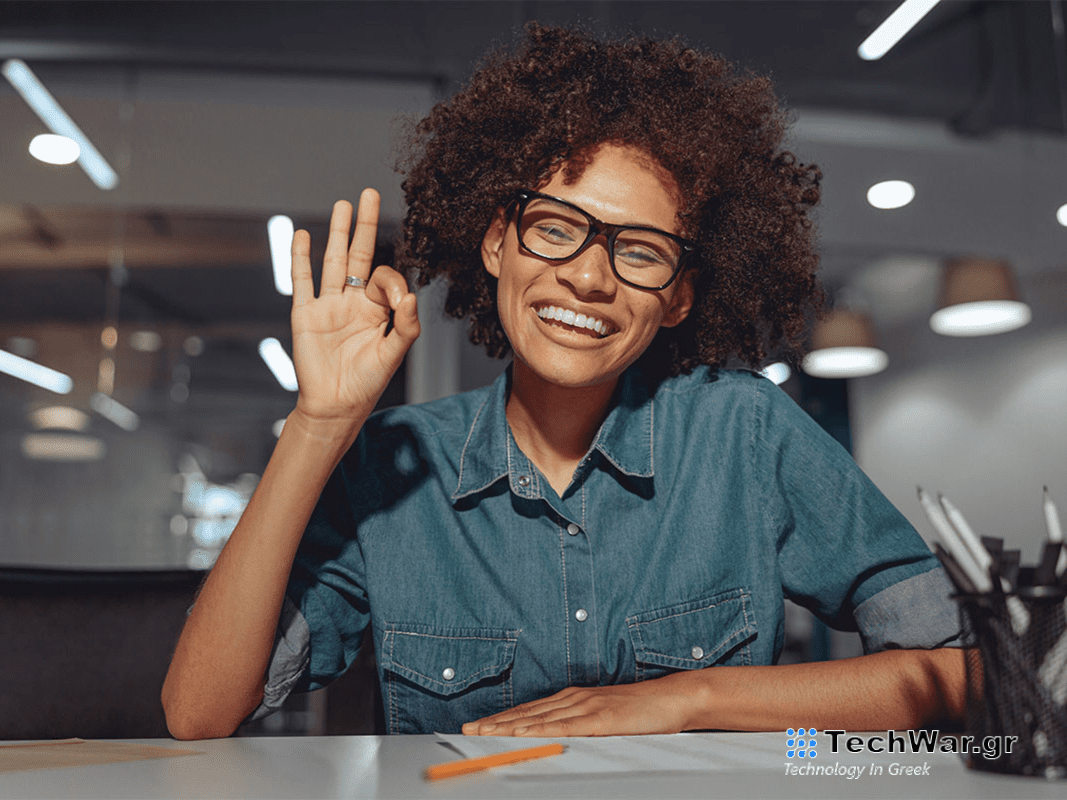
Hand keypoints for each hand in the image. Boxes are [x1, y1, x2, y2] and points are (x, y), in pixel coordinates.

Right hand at [290, 190, 419, 424]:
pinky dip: (300, 258)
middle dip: (364, 225)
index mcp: (376, 309)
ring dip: (337, 232)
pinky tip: (303, 236)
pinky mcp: (305, 313)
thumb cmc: (366, 382)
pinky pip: (302, 280)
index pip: (384, 277)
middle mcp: (352, 301)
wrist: (334, 405)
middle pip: (359, 255)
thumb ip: (405, 326)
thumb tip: (409, 296)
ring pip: (332, 261)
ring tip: (342, 205)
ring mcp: (327, 305)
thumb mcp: (393, 354)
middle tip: (369, 194)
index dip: (391, 282)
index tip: (396, 299)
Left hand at [461, 677, 694, 736]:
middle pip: (527, 713)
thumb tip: (555, 737)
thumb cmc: (640, 710)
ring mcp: (586, 707)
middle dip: (495, 722)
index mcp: (573, 698)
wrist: (670, 698)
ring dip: (508, 726)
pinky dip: (540, 729)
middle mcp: (574, 699)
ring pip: (539, 719)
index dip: (502, 719)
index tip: (479, 725)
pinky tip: (523, 733)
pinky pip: (564, 726)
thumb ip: (580, 723)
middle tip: (468, 729)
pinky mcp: (599, 719)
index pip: (530, 711)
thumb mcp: (603, 715)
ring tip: (484, 733)